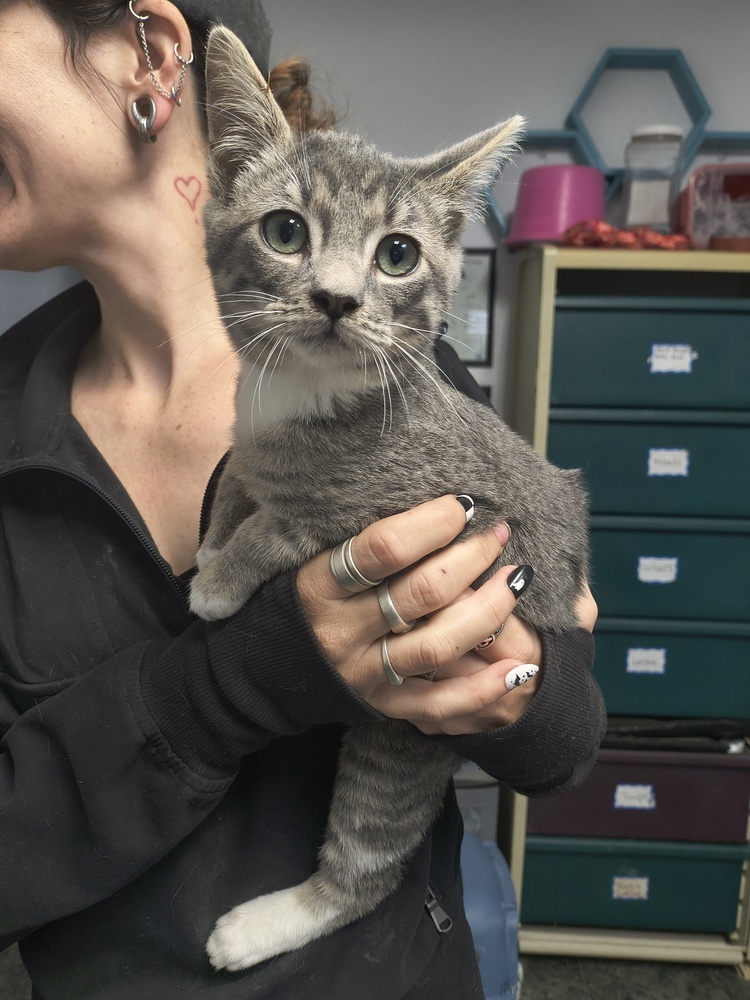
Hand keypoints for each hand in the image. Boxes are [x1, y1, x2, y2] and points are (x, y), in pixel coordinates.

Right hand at [295, 495, 544, 736]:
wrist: (260, 663)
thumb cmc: (299, 592)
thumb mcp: (311, 555)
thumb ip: (361, 535)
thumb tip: (435, 502)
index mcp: (317, 585)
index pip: (384, 548)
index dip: (433, 522)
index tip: (465, 504)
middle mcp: (340, 632)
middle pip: (421, 593)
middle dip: (471, 558)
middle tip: (498, 533)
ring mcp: (363, 673)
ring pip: (438, 645)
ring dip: (488, 611)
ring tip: (518, 579)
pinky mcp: (382, 704)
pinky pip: (438, 704)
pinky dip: (482, 689)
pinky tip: (520, 668)